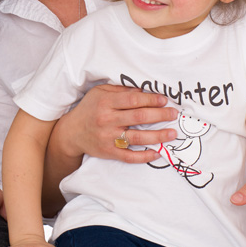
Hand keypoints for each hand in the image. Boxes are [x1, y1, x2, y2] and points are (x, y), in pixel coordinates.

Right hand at [54, 84, 177, 163]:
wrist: (71, 132)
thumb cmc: (89, 109)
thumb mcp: (99, 92)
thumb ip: (120, 90)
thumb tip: (142, 91)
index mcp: (106, 102)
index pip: (133, 100)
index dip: (151, 100)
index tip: (164, 100)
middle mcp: (107, 120)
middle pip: (139, 117)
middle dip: (160, 115)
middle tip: (174, 114)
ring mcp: (108, 138)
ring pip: (137, 137)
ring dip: (158, 135)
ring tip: (172, 133)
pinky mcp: (108, 152)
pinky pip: (129, 156)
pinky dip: (144, 156)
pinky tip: (156, 152)